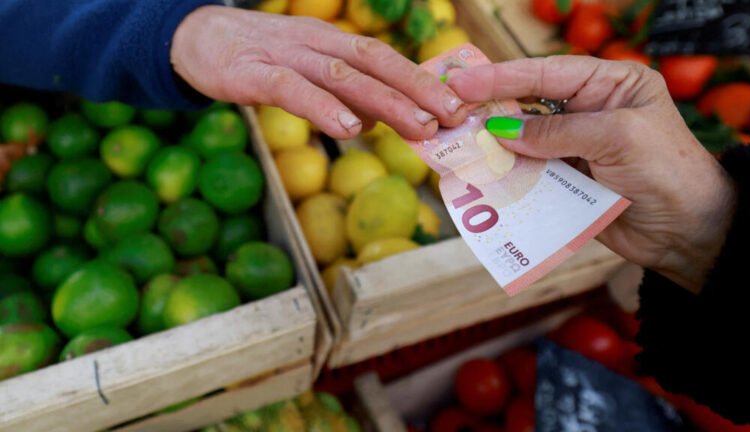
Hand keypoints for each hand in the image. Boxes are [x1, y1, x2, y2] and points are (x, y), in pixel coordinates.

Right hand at [171, 5, 467, 139]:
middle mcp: (316, 43)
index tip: (457, 106)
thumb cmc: (258, 59)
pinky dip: (322, 107)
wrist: (194, 38)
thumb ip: (340, 94)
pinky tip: (347, 127)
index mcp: (332, 42)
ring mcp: (285, 55)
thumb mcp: (305, 72)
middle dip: (417, 90)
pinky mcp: (252, 72)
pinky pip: (291, 89)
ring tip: (419, 125)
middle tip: (453, 117)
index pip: (384, 59)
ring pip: (342, 75)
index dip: (421, 80)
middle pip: (374, 63)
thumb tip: (373, 121)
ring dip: (385, 100)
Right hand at [449, 56, 735, 292]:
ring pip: (523, 140)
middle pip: (528, 103)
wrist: (688, 233)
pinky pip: (529, 173)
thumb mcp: (616, 138)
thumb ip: (558, 132)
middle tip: (451, 108)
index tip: (463, 80)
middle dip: (491, 107)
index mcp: (610, 84)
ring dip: (493, 144)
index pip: (547, 73)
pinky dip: (506, 174)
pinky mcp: (566, 181)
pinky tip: (482, 173)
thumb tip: (500, 130)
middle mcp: (589, 111)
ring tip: (457, 142)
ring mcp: (576, 147)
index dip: (502, 76)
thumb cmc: (668, 172)